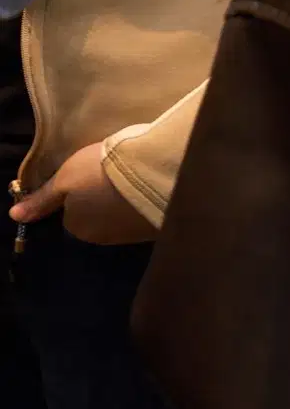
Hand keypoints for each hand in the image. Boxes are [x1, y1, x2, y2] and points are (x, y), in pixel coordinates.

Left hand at [11, 139, 151, 243]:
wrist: (154, 171)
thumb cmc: (101, 172)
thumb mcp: (65, 177)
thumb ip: (42, 199)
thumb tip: (14, 216)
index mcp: (77, 227)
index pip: (71, 214)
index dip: (79, 193)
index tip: (90, 176)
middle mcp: (102, 237)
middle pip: (96, 218)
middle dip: (102, 202)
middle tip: (112, 175)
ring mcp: (131, 234)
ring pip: (120, 217)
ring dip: (123, 203)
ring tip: (134, 179)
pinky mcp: (155, 227)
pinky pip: (142, 215)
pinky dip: (143, 204)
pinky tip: (149, 186)